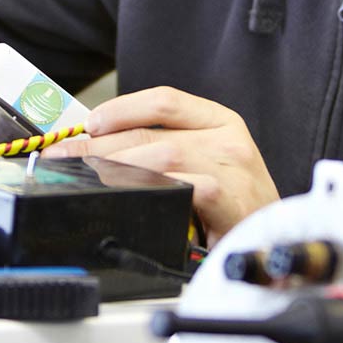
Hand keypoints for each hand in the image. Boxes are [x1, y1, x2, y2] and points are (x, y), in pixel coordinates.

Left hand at [49, 87, 278, 239]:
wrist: (276, 243)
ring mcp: (233, 167)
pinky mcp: (232, 198)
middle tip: (66, 160)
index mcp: (220, 121)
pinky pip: (181, 187)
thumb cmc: (236, 207)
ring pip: (161, 157)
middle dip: (100, 147)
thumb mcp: (206, 166)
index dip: (120, 109)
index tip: (88, 124)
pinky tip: (127, 198)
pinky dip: (148, 191)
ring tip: (86, 180)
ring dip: (115, 169)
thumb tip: (101, 148)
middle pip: (151, 133)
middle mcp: (228, 138)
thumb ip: (164, 151)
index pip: (164, 100)